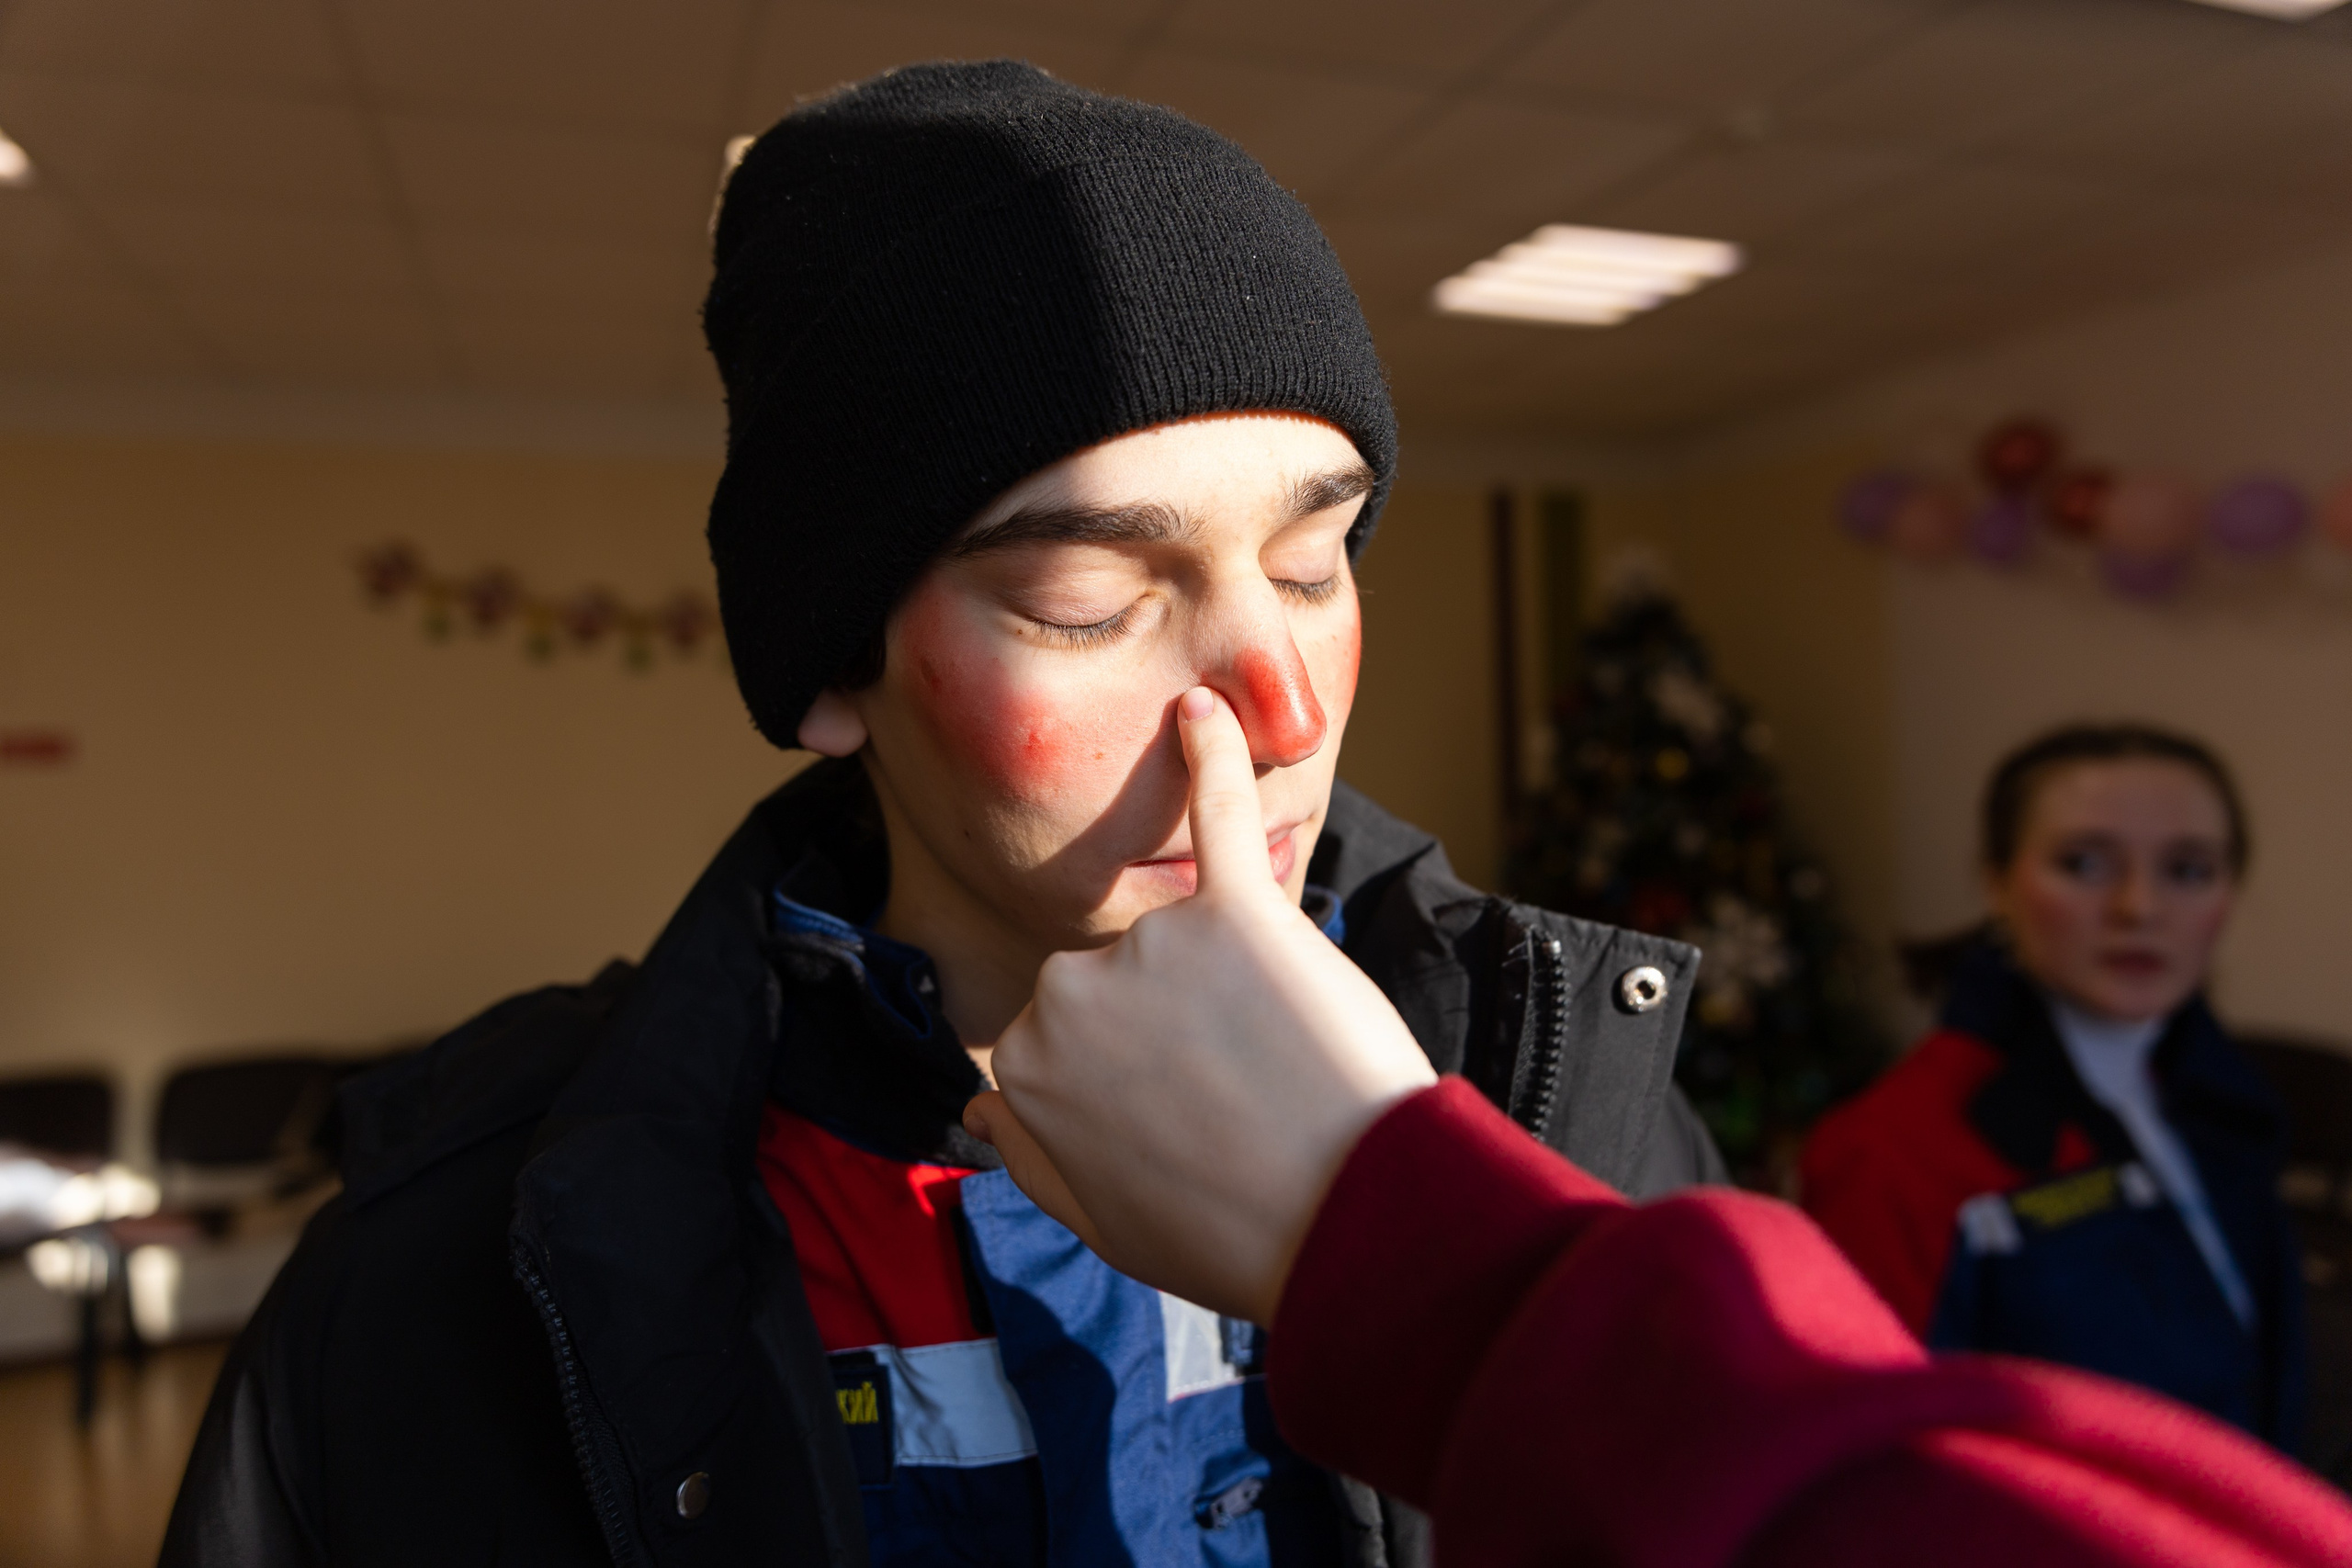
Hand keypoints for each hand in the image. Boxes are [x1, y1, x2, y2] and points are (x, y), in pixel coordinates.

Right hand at [964, 686, 1435, 1322]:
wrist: (1355, 1221)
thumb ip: (1030, 1155)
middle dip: (1178, 1026)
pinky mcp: (1241, 910)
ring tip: (1285, 1069)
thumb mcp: (1102, 1225)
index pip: (1072, 1036)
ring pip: (1187, 940)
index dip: (1138, 1080)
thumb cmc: (1234, 1235)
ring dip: (1236, 989)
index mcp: (1027, 1064)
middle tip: (1241, 1102)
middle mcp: (1072, 990)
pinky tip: (1203, 708)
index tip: (1184, 1124)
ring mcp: (1156, 944)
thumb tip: (982, 1102)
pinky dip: (1213, 755)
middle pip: (1122, 976)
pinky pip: (1219, 814)